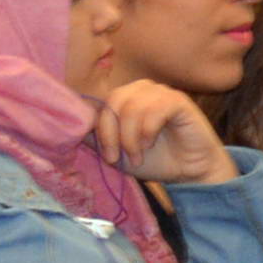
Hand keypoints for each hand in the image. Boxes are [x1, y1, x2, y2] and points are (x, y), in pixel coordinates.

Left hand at [94, 83, 235, 185]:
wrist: (190, 172)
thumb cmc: (157, 160)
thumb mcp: (119, 153)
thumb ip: (97, 139)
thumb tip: (73, 129)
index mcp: (125, 99)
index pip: (100, 103)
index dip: (99, 129)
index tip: (107, 156)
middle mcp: (141, 90)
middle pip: (113, 101)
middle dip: (111, 134)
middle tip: (117, 157)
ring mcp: (160, 93)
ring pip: (132, 106)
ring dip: (130, 137)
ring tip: (138, 155)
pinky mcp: (178, 100)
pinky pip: (155, 108)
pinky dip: (148, 131)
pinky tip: (151, 144)